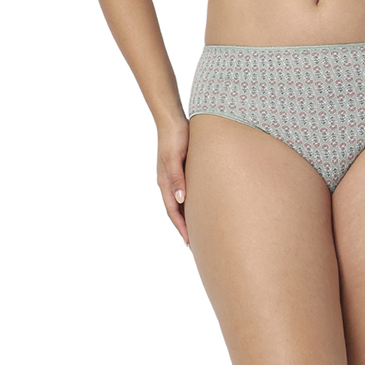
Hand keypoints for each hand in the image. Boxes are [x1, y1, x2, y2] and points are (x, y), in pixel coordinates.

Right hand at [158, 117, 190, 246]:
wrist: (173, 120)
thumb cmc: (175, 137)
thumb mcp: (176, 157)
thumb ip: (177, 178)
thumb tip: (180, 200)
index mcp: (165, 182)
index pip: (172, 211)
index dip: (181, 228)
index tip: (190, 243)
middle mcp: (168, 183)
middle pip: (175, 211)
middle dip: (184, 228)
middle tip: (196, 244)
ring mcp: (174, 177)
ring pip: (180, 203)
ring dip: (187, 217)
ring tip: (199, 230)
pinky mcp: (181, 171)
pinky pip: (185, 193)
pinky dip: (191, 204)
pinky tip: (200, 207)